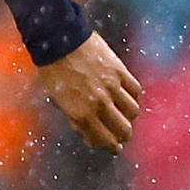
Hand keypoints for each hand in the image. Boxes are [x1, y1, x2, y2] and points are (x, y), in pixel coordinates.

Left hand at [36, 32, 141, 152]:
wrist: (58, 40)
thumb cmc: (54, 71)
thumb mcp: (58, 100)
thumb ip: (76, 120)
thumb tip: (90, 136)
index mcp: (81, 113)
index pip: (104, 139)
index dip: (111, 147)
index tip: (114, 149)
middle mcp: (99, 102)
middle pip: (124, 129)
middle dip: (124, 136)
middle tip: (122, 136)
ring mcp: (112, 86)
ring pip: (133, 111)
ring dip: (130, 117)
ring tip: (124, 116)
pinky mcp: (120, 70)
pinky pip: (135, 90)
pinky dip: (133, 97)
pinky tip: (127, 97)